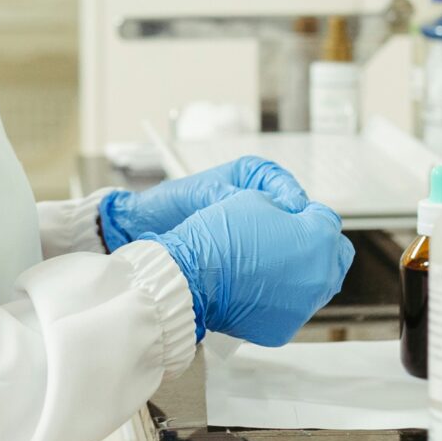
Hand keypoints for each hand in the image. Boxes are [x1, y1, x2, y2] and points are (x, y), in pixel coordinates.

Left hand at [100, 156, 307, 250]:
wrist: (143, 229)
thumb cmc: (168, 203)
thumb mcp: (204, 193)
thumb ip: (232, 196)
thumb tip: (265, 205)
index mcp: (246, 175)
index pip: (280, 181)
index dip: (290, 193)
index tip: (294, 208)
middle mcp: (249, 196)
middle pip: (284, 208)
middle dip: (291, 221)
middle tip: (297, 234)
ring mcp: (246, 221)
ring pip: (276, 230)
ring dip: (281, 241)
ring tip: (284, 252)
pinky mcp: (241, 244)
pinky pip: (263, 248)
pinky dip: (267, 256)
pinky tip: (268, 265)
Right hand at [155, 192, 352, 345]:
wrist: (191, 277)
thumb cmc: (219, 237)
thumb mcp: (258, 199)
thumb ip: (287, 208)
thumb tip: (295, 215)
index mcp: (319, 240)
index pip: (328, 221)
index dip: (306, 214)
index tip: (292, 216)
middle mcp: (320, 277)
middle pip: (335, 257)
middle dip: (318, 246)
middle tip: (292, 240)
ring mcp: (304, 307)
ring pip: (316, 286)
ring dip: (302, 273)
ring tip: (270, 265)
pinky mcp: (284, 329)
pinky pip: (292, 309)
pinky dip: (281, 299)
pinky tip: (258, 287)